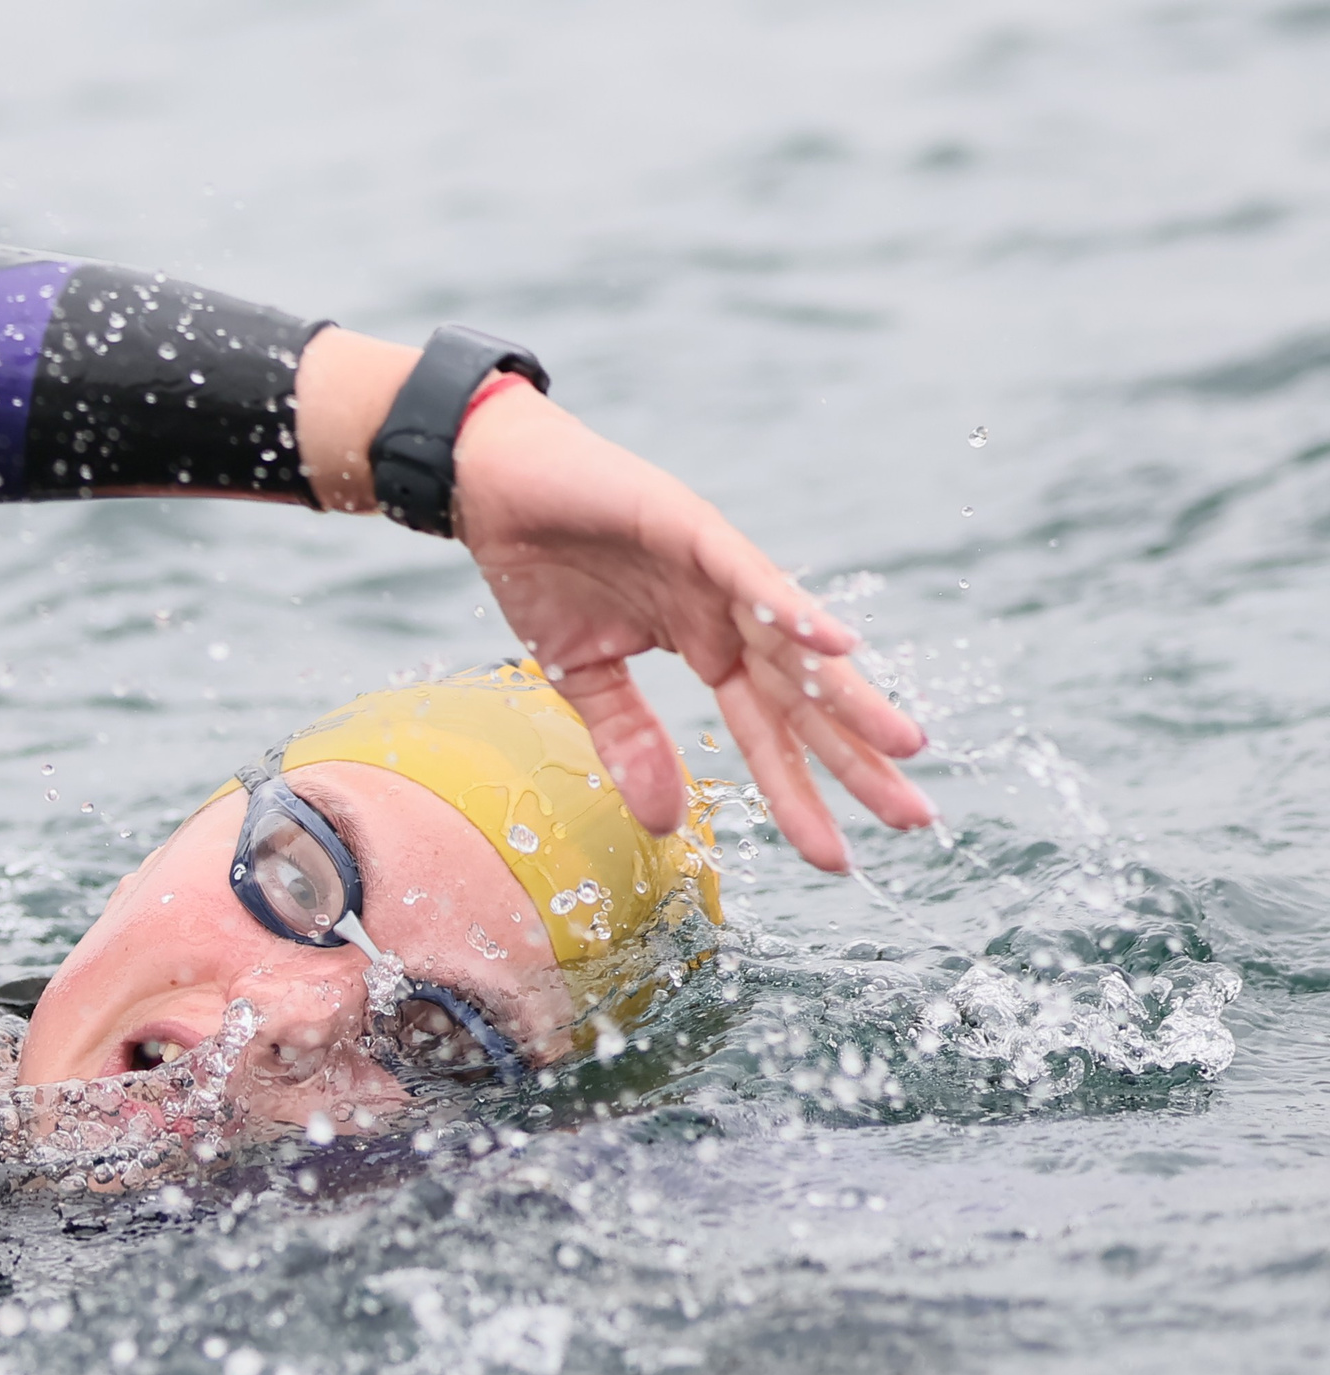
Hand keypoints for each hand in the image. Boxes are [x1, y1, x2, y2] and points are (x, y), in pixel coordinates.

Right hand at [448, 379, 929, 870]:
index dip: (801, 793)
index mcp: (706, 646)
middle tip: (914, 818)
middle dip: (857, 758)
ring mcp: (716, 569)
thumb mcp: (582, 676)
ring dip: (850, 694)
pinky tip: (836, 646)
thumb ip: (629, 740)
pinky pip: (750, 577)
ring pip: (795, 644)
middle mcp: (728, 613)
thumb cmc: (538, 566)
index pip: (766, 733)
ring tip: (903, 745)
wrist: (493, 483)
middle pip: (802, 699)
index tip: (836, 857)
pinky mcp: (691, 528)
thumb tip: (666, 825)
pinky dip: (792, 610)